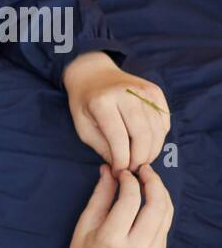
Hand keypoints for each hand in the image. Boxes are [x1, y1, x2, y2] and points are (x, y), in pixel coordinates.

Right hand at [61, 164, 172, 247]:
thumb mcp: (84, 225)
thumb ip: (100, 196)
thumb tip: (108, 170)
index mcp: (112, 239)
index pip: (130, 200)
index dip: (129, 181)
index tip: (122, 172)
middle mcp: (136, 247)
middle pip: (156, 205)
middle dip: (153, 182)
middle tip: (144, 169)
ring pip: (167, 213)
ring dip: (161, 192)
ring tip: (149, 180)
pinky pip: (165, 224)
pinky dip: (161, 207)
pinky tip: (150, 199)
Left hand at [63, 51, 169, 171]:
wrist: (94, 74)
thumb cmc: (85, 104)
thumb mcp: (83, 127)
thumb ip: (102, 147)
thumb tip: (121, 168)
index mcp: (102, 102)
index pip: (118, 137)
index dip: (122, 159)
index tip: (120, 172)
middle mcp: (126, 93)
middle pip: (143, 134)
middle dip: (140, 158)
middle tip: (133, 169)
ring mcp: (144, 90)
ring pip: (157, 129)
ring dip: (152, 150)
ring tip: (140, 161)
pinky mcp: (156, 91)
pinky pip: (164, 121)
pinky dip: (159, 137)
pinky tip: (147, 145)